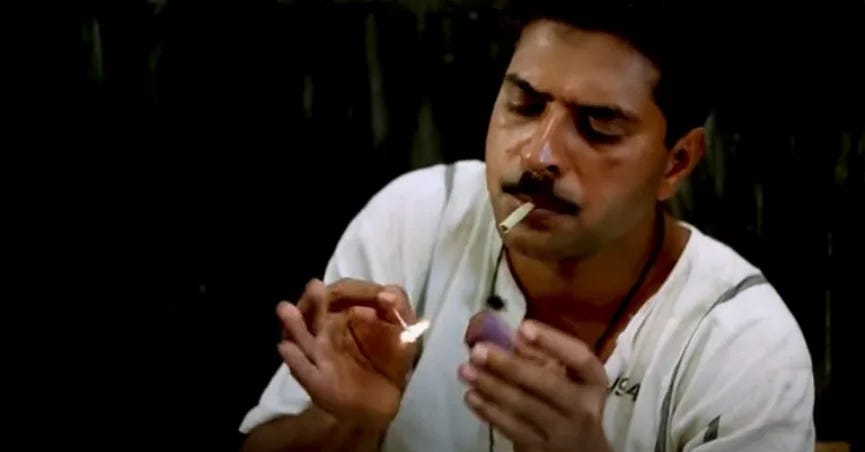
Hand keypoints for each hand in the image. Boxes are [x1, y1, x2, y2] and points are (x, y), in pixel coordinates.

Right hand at [277, 278, 418, 428]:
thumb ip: (399, 309)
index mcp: (350, 312)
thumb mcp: (406, 330)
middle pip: (317, 313)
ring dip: (294, 325)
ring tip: (285, 309)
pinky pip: (303, 371)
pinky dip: (294, 360)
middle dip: (313, 301)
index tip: (351, 293)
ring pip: (303, 339)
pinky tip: (286, 347)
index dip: (344, 290)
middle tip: (314, 287)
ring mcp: (321, 356)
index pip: (342, 293)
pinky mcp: (318, 382)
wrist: (391, 398)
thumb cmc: (395, 358)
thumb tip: (385, 294)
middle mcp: (329, 330)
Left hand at [458, 320, 612, 451]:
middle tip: (478, 350)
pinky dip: (489, 411)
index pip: (580, 358)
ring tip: (466, 370)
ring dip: (491, 386)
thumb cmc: (571, 406)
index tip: (523, 327)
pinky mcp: (540, 449)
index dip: (552, 341)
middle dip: (509, 365)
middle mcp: (583, 408)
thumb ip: (544, 357)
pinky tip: (472, 395)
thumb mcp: (569, 381)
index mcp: (593, 382)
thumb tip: (514, 337)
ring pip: (523, 406)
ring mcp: (561, 432)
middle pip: (546, 384)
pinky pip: (511, 428)